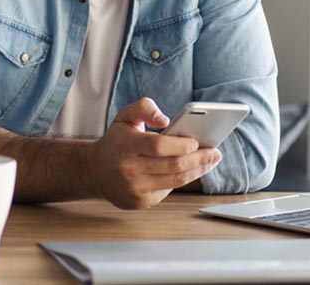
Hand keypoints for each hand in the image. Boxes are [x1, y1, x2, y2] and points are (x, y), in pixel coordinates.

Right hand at [85, 98, 221, 208]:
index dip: (181, 145)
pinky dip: (183, 180)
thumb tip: (165, 119)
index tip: (197, 142)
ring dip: (198, 171)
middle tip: (215, 152)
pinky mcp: (140, 202)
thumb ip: (145, 108)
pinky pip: (168, 190)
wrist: (94, 171)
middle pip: (172, 166)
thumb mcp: (125, 117)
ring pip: (175, 181)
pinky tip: (193, 170)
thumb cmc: (116, 141)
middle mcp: (129, 169)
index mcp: (125, 146)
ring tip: (211, 161)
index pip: (158, 146)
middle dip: (198, 159)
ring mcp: (134, 189)